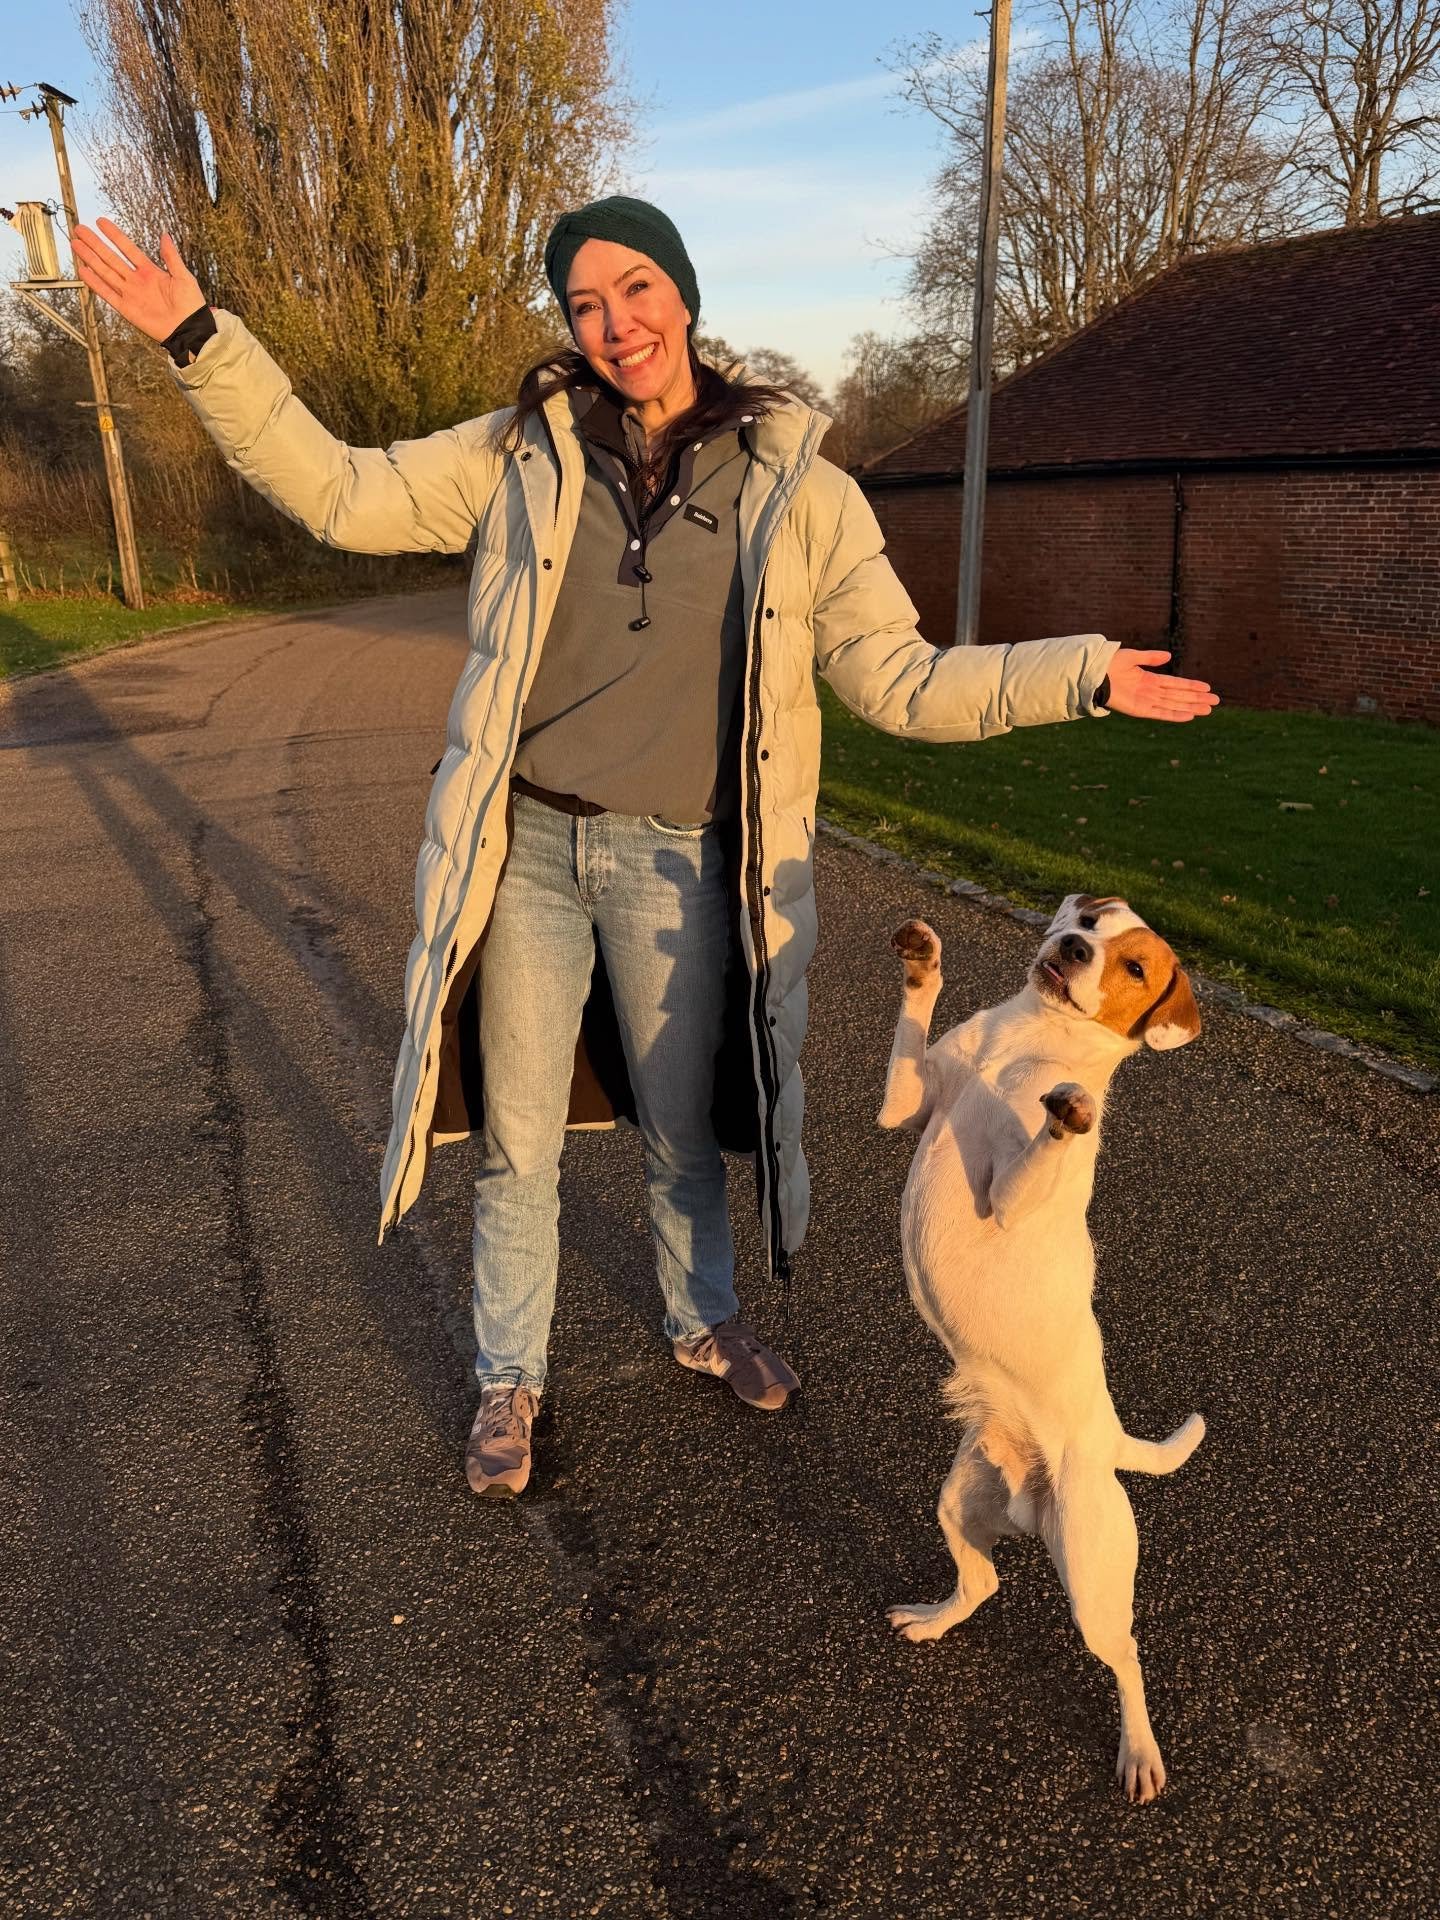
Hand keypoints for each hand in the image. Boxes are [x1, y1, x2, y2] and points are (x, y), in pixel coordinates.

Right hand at [70, 217, 204, 343]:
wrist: (189, 330)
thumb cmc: (191, 305)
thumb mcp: (184, 276)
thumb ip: (171, 257)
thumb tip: (165, 235)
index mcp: (150, 271)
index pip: (127, 248)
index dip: (114, 235)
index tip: (100, 222)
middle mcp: (136, 280)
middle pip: (110, 258)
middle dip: (95, 243)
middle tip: (79, 229)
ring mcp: (130, 294)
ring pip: (105, 272)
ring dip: (90, 258)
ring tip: (75, 244)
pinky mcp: (126, 309)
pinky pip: (107, 293)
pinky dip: (95, 283)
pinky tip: (83, 270)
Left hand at [1103, 649, 1218, 721]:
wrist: (1094, 673)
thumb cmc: (1109, 664)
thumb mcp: (1133, 657)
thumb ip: (1150, 658)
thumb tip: (1169, 656)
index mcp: (1149, 680)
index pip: (1175, 684)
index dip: (1191, 686)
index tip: (1207, 688)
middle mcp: (1150, 692)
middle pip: (1179, 696)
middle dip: (1197, 699)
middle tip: (1216, 702)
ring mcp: (1146, 701)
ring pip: (1174, 705)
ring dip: (1191, 707)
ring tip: (1208, 710)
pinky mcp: (1139, 709)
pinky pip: (1161, 713)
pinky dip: (1175, 715)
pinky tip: (1189, 716)